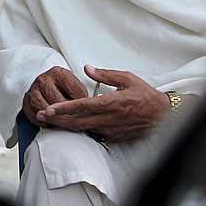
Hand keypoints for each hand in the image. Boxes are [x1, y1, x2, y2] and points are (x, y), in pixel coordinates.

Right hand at [21, 66, 88, 127]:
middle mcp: (43, 80)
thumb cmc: (64, 86)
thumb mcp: (76, 85)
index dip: (82, 103)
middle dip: (69, 113)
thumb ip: (82, 94)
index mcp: (58, 73)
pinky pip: (33, 115)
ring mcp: (33, 90)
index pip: (73, 91)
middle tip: (77, 119)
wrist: (46, 83)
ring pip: (44, 109)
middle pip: (57, 101)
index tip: (87, 110)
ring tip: (65, 122)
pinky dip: (43, 122)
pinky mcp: (26, 100)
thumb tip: (90, 110)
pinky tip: (52, 122)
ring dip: (55, 118)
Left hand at [36, 64, 170, 141]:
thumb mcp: (127, 78)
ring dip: (66, 125)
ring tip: (50, 120)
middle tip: (41, 115)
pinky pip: (93, 133)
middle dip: (57, 119)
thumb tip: (87, 68)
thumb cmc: (145, 95)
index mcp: (111, 103)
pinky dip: (81, 129)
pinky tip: (70, 125)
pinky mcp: (114, 137)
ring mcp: (111, 130)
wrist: (164, 116)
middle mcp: (109, 119)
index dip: (64, 108)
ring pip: (83, 129)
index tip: (49, 109)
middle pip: (77, 122)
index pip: (82, 106)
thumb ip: (105, 74)